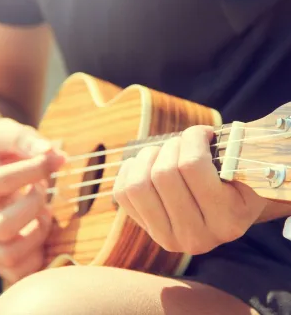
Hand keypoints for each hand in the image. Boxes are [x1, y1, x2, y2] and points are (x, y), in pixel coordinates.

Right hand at [0, 118, 65, 283]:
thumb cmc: (1, 155)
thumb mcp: (9, 136)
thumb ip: (28, 140)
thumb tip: (54, 154)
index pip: (2, 182)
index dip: (36, 169)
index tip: (53, 160)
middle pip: (4, 227)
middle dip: (35, 206)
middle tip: (42, 190)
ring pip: (12, 254)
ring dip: (39, 230)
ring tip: (42, 211)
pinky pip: (20, 272)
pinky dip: (38, 252)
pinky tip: (39, 229)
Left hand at [113, 125, 266, 254]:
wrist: (228, 212)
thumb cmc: (237, 182)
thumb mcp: (246, 168)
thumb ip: (233, 150)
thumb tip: (200, 132)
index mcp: (228, 220)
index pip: (192, 165)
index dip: (193, 137)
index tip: (202, 132)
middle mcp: (197, 237)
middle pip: (163, 174)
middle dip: (171, 146)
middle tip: (182, 143)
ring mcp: (168, 237)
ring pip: (139, 184)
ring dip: (148, 157)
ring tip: (163, 152)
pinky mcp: (147, 230)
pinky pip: (122, 192)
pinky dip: (130, 169)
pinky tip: (147, 164)